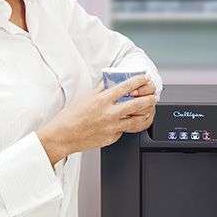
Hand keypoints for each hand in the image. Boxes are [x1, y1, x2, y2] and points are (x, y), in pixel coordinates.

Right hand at [36, 74, 156, 163]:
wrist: (63, 136)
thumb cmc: (70, 117)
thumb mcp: (86, 97)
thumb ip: (101, 90)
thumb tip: (111, 84)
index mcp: (102, 100)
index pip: (126, 87)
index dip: (138, 81)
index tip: (144, 78)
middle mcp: (109, 113)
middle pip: (137, 104)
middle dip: (149, 99)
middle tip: (154, 97)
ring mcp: (111, 127)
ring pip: (136, 120)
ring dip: (145, 114)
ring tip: (149, 110)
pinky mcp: (111, 138)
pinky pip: (123, 130)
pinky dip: (126, 126)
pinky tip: (128, 122)